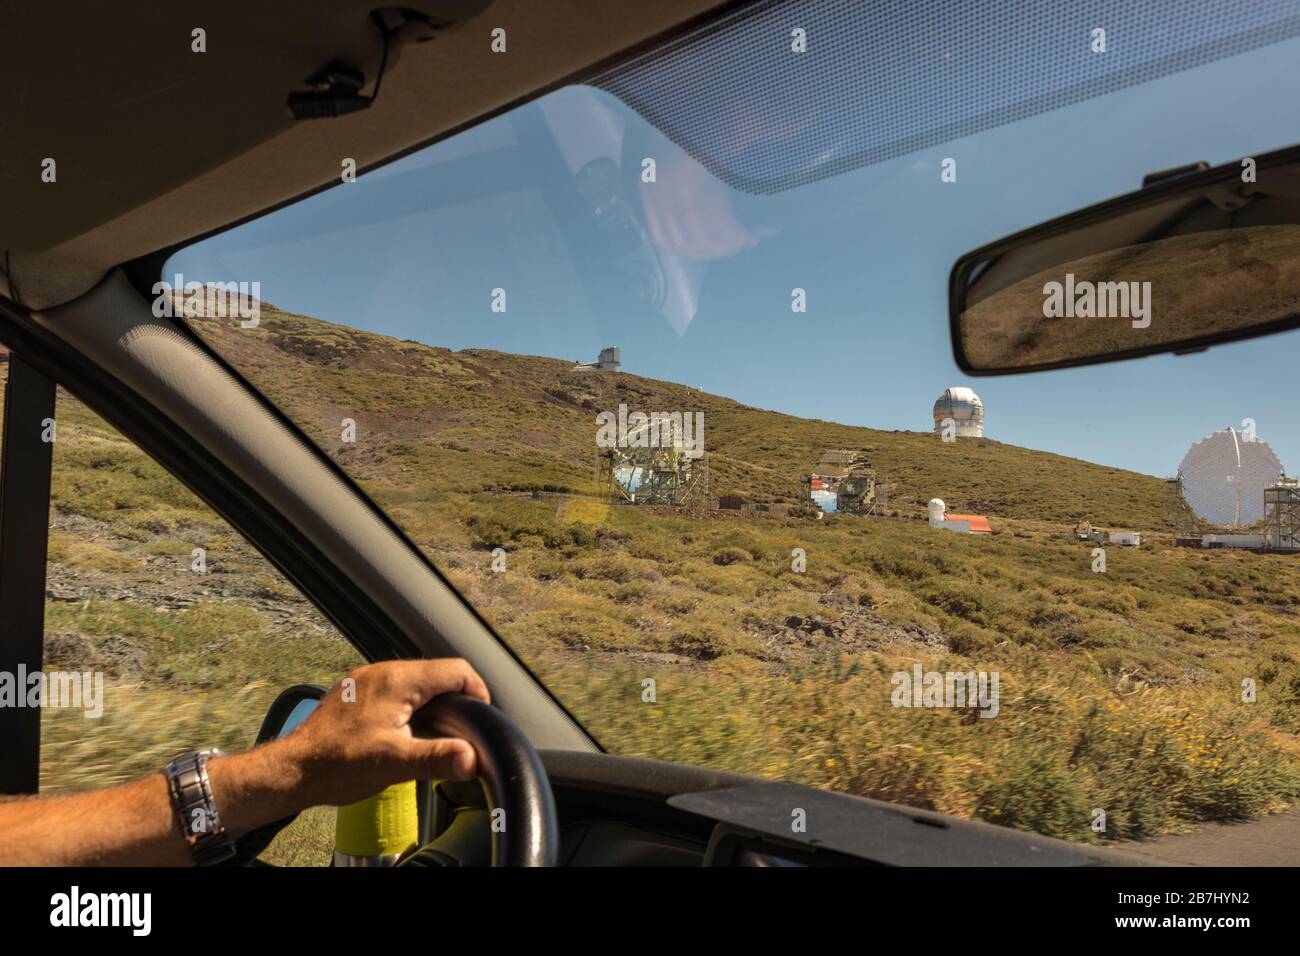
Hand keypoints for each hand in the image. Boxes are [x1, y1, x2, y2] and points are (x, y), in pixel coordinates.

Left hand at [282, 658, 490, 808]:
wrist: (292, 770)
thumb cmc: (337, 764)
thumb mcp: (394, 764)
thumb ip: (436, 758)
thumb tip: (472, 758)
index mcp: (398, 680)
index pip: (456, 670)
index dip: (477, 692)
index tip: (481, 718)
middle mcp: (382, 671)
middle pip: (437, 673)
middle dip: (456, 699)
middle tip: (462, 730)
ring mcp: (366, 680)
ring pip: (416, 681)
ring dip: (432, 702)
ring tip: (436, 733)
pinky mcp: (356, 692)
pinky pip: (394, 688)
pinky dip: (409, 705)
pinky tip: (404, 731)